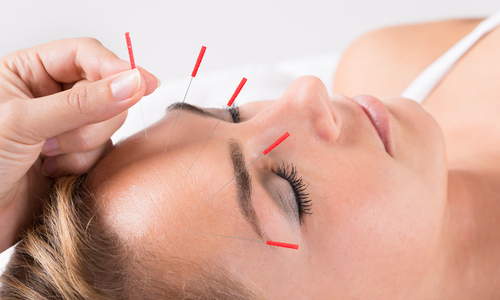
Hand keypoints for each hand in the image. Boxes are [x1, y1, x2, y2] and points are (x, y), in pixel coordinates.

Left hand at [0, 38, 158, 250]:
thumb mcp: (24, 123)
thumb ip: (81, 103)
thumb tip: (130, 84)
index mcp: (29, 72)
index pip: (86, 55)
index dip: (117, 68)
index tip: (144, 83)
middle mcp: (51, 96)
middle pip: (106, 91)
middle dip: (91, 119)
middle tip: (57, 136)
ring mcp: (66, 126)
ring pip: (109, 124)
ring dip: (83, 145)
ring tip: (47, 156)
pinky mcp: (76, 155)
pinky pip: (104, 152)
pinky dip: (83, 165)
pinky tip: (54, 172)